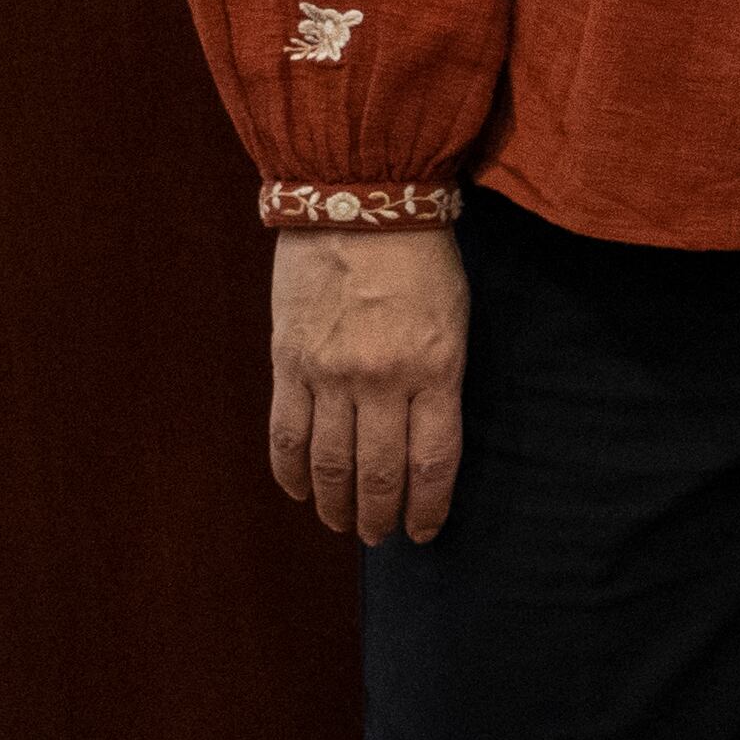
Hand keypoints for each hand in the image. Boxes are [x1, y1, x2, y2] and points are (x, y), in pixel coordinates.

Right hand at [268, 227, 469, 544]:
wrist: (358, 202)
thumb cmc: (422, 256)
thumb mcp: (454, 318)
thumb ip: (439, 378)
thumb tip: (426, 434)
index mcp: (435, 368)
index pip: (433, 461)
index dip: (428, 506)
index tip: (425, 531)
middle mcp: (381, 381)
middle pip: (379, 473)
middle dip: (381, 515)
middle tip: (381, 536)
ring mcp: (329, 375)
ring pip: (329, 464)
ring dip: (337, 504)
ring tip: (345, 524)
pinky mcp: (288, 364)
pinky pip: (285, 435)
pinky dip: (291, 473)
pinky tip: (301, 493)